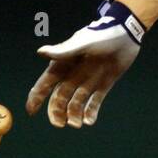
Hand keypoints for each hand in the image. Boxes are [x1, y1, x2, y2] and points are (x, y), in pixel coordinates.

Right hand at [26, 1, 144, 127]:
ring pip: (76, 102)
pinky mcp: (103, 84)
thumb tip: (40, 52)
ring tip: (77, 124)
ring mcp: (88, 80)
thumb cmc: (102, 34)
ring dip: (74, 115)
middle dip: (57, 112)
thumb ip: (63, 51)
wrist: (126, 33)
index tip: (31, 112)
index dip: (36, 97)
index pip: (45, 83)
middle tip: (59, 124)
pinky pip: (94, 102)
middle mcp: (73, 74)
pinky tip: (89, 122)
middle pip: (60, 98)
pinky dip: (90, 112)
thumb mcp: (82, 43)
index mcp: (63, 64)